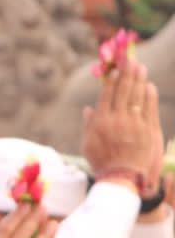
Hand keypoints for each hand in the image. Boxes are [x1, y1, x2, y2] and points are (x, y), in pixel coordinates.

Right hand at [83, 60, 161, 182]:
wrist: (121, 177)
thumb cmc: (101, 162)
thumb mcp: (87, 145)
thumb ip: (88, 125)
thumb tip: (88, 109)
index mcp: (101, 122)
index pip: (107, 95)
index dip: (112, 80)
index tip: (116, 69)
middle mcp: (117, 119)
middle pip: (123, 91)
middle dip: (127, 74)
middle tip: (131, 61)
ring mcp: (134, 124)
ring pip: (137, 96)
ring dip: (139, 80)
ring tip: (141, 68)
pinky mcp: (148, 129)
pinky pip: (149, 108)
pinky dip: (150, 96)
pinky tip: (149, 86)